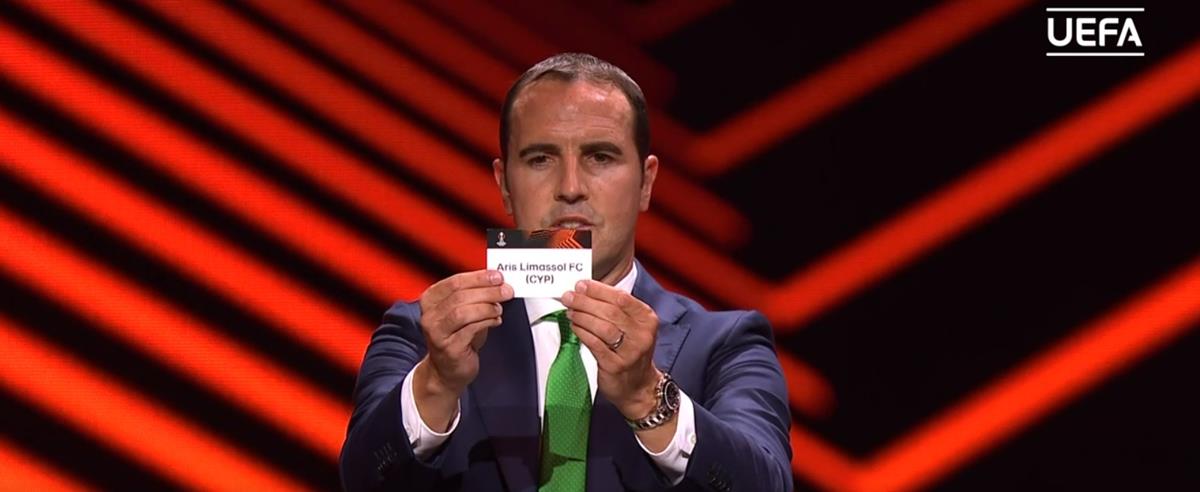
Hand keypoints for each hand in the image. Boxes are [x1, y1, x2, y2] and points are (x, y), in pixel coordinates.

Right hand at [413, 270, 512, 429]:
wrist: (447, 370)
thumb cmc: (457, 338)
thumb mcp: (464, 311)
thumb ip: (475, 295)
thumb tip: (497, 281)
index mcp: (431, 300)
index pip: (455, 282)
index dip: (479, 278)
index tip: (497, 276)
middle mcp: (430, 315)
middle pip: (460, 295)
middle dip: (487, 291)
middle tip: (506, 290)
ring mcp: (436, 332)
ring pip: (463, 312)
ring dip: (486, 307)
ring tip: (499, 308)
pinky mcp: (448, 348)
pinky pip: (470, 329)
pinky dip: (487, 322)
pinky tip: (495, 320)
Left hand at [561, 279, 660, 420]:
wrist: (639, 386)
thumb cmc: (631, 352)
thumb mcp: (633, 327)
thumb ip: (615, 309)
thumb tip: (586, 291)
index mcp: (647, 319)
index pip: (621, 298)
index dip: (599, 290)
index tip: (581, 285)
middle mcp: (642, 334)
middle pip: (611, 311)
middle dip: (586, 301)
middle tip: (569, 297)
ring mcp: (630, 351)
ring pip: (603, 327)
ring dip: (582, 316)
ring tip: (570, 311)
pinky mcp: (616, 365)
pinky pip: (595, 344)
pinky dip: (582, 333)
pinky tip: (575, 327)